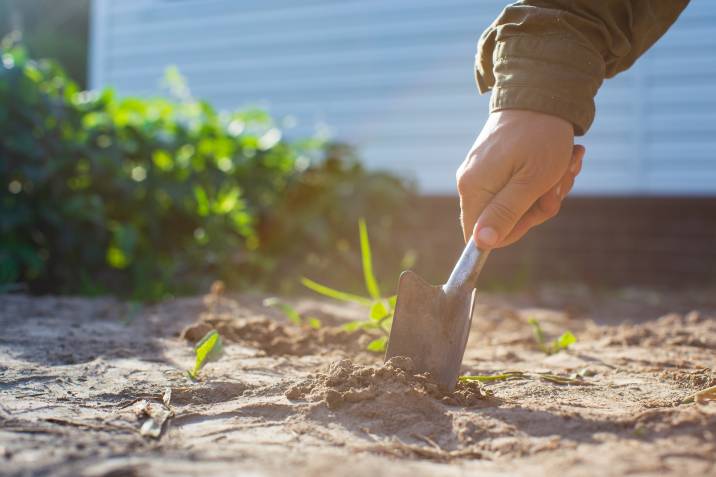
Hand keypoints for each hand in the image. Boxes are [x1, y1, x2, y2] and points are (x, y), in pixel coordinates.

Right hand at [456, 110, 584, 248]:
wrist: (542, 91)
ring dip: (548, 190)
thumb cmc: (540, 138)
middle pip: (503, 220)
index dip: (515, 230)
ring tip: (566, 164)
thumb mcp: (530, 183)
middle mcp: (470, 182)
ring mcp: (482, 172)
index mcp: (473, 189)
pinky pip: (518, 186)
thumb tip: (481, 243)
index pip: (483, 236)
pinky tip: (560, 160)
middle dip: (539, 206)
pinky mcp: (495, 164)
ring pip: (516, 203)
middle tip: (559, 182)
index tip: (538, 207)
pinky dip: (543, 178)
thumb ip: (505, 214)